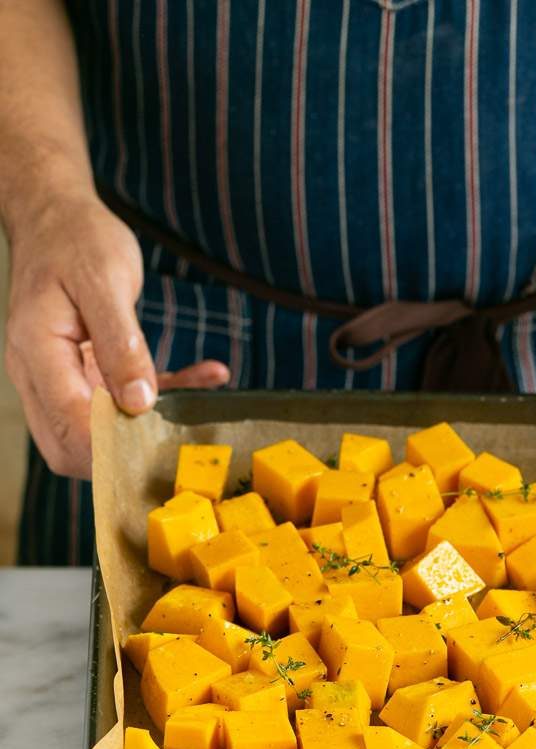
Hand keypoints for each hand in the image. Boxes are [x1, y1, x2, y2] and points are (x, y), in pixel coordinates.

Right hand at [4, 193, 229, 479]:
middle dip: (121, 454)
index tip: (156, 448)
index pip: (67, 423)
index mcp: (38, 352)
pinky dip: (164, 395)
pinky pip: (122, 399)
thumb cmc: (78, 241)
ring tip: (202, 409)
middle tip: (179, 444)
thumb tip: (138, 402)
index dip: (109, 446)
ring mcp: (62, 376)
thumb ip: (121, 344)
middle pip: (70, 445)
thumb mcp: (105, 283)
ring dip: (148, 428)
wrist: (60, 217)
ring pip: (97, 429)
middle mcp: (41, 373)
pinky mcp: (86, 371)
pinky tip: (207, 376)